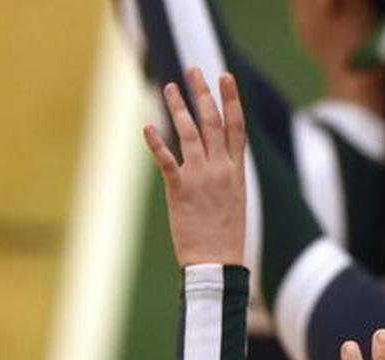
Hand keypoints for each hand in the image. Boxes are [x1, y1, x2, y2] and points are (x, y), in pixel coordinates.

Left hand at [143, 68, 246, 266]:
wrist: (217, 263)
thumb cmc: (225, 237)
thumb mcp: (235, 201)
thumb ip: (226, 177)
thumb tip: (219, 161)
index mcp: (237, 172)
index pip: (237, 127)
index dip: (231, 100)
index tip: (226, 76)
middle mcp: (221, 169)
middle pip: (212, 122)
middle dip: (203, 93)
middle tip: (193, 71)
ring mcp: (201, 178)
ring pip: (189, 133)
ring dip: (178, 107)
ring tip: (169, 88)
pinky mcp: (180, 190)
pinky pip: (167, 160)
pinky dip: (157, 143)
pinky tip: (148, 127)